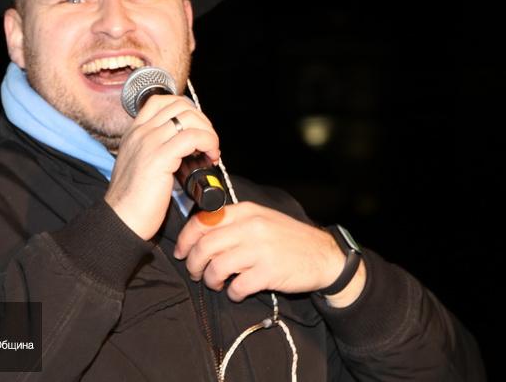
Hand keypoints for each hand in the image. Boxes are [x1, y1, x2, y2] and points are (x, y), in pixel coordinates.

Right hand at [105, 95, 220, 239]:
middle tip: (208, 141)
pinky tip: (210, 157)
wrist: (121, 220)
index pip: (161, 101)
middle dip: (202, 120)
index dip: (186, 110)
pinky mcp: (160, 158)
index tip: (196, 129)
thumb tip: (184, 148)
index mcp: (134, 132)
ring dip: (208, 131)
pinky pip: (193, 137)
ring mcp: (149, 143)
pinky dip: (208, 142)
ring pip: (189, 118)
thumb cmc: (134, 201)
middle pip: (179, 106)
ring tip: (211, 150)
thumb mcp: (140, 165)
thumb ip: (155, 150)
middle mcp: (140, 133)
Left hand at [173, 201, 365, 305]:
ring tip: (216, 284)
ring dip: (210, 280)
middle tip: (195, 273)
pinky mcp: (269, 272)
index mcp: (246, 211)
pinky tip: (237, 292)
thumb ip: (234, 222)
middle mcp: (251, 227)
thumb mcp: (261, 219)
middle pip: (205, 246)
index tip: (181, 251)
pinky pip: (237, 286)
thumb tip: (200, 234)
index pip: (203, 221)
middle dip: (193, 264)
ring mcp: (260, 249)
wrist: (323, 256)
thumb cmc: (288, 239)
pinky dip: (232, 293)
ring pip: (216, 267)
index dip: (185, 239)